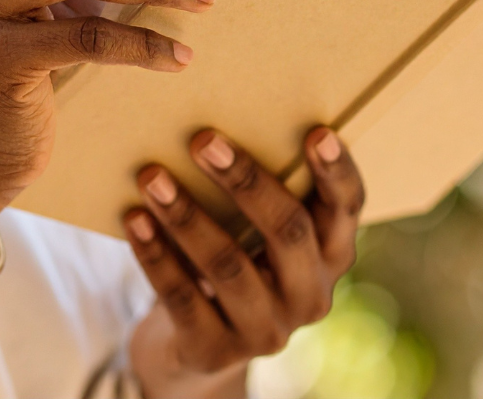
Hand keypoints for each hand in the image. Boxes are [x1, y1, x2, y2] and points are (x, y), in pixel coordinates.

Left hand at [124, 127, 365, 398]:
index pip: (347, 209)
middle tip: (203, 140)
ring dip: (186, 216)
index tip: (317, 133)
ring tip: (152, 177)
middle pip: (288, 231)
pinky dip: (156, 255)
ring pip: (228, 265)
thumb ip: (264, 197)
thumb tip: (218, 131)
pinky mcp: (216, 351)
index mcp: (333, 256)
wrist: (199, 344)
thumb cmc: (237, 259)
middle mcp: (310, 296)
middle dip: (245, 181)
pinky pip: (183, 298)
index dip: (337, 172)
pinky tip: (134, 220)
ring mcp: (267, 331)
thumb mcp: (263, 235)